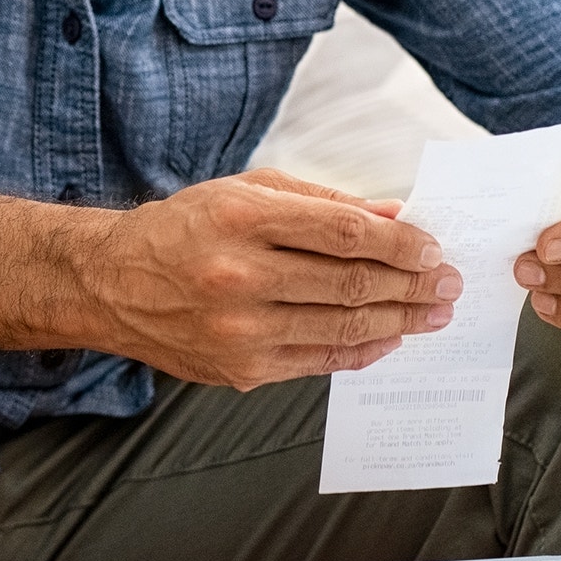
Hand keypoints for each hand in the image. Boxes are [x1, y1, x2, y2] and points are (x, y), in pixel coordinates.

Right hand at [83, 168, 463, 389]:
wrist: (113, 283)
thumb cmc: (184, 228)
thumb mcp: (246, 191)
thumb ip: (321, 203)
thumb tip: (392, 215)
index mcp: (242, 219)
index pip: (345, 233)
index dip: (401, 242)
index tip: (431, 246)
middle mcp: (239, 275)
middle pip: (351, 283)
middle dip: (413, 284)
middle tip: (447, 283)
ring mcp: (240, 329)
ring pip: (343, 328)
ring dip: (401, 321)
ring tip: (433, 312)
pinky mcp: (242, 369)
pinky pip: (320, 362)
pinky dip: (363, 350)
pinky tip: (389, 337)